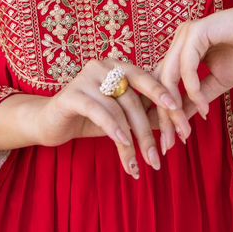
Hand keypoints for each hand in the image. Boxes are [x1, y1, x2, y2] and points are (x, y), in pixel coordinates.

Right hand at [30, 58, 189, 177]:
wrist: (51, 124)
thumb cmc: (91, 119)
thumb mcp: (122, 115)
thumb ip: (145, 112)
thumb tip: (177, 121)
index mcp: (119, 66)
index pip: (147, 80)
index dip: (164, 99)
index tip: (181, 118)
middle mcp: (103, 65)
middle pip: (134, 100)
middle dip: (147, 132)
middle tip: (157, 159)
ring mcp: (85, 77)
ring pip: (119, 110)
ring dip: (131, 141)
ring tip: (138, 165)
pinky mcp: (71, 94)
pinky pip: (99, 111)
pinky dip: (114, 129)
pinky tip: (123, 144)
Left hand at [152, 1, 232, 153]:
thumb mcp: (219, 81)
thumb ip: (198, 97)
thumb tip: (181, 118)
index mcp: (183, 49)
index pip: (163, 82)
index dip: (162, 112)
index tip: (166, 140)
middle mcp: (180, 40)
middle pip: (160, 81)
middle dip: (164, 116)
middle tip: (168, 143)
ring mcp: (186, 33)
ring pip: (169, 75)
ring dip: (175, 107)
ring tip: (183, 131)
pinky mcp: (197, 30)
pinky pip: (187, 66)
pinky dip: (192, 89)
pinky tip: (203, 107)